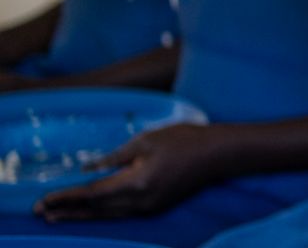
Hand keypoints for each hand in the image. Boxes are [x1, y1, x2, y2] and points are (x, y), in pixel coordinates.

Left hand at [35, 122, 224, 221]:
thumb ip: (114, 157)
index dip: (66, 197)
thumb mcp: (146, 140)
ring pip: (107, 215)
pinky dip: (101, 213)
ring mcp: (150, 207)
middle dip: (67, 211)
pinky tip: (89, 211)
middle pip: (96, 210)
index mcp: (137, 182)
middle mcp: (141, 201)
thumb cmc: (185, 140)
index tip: (45, 200)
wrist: (219, 154)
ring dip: (81, 215)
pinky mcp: (156, 207)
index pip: (93, 193)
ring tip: (58, 216)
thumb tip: (88, 169)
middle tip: (41, 213)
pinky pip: (121, 213)